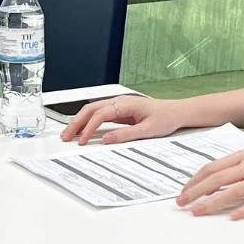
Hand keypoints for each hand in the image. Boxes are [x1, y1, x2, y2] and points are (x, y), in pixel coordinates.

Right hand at [60, 94, 186, 144]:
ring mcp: (118, 106)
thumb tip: (106, 139)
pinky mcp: (120, 112)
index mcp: (125, 104)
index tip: (82, 141)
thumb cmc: (166, 117)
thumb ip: (126, 135)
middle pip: (90, 109)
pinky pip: (99, 116)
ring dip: (80, 122)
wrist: (177, 112)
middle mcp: (119, 102)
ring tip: (69, 135)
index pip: (100, 114)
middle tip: (66, 137)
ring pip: (92, 111)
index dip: (89, 128)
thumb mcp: (148, 130)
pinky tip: (83, 131)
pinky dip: (88, 123)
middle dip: (76, 123)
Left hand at [177, 148, 243, 219]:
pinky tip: (232, 218)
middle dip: (196, 192)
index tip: (183, 192)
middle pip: (217, 179)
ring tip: (198, 212)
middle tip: (182, 204)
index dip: (195, 181)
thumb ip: (232, 168)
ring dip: (212, 203)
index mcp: (243, 156)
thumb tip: (208, 180)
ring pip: (233, 191)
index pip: (212, 168)